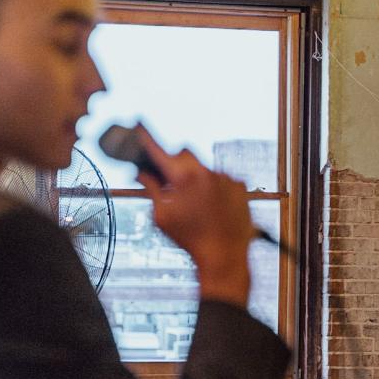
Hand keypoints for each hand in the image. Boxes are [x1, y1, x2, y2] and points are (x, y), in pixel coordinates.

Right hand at [136, 129, 251, 306]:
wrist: (224, 256)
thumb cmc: (190, 239)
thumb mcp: (162, 216)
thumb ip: (152, 189)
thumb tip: (142, 173)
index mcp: (183, 178)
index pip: (159, 150)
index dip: (146, 136)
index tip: (139, 122)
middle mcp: (205, 172)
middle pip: (184, 153)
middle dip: (175, 162)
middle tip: (171, 182)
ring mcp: (225, 177)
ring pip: (204, 167)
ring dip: (196, 178)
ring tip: (197, 204)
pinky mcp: (239, 185)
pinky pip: (222, 178)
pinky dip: (215, 187)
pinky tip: (213, 207)